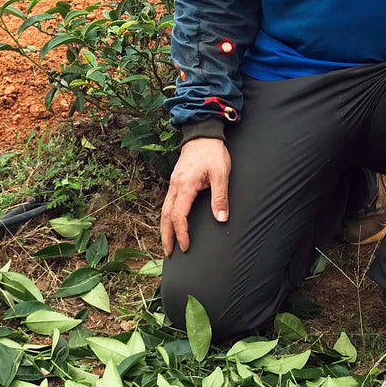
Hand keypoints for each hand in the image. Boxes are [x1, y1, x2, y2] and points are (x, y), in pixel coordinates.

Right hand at [161, 137, 230, 255]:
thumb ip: (220, 197)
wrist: (202, 134)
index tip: (186, 246)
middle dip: (166, 236)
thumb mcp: (221, 174)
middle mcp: (175, 186)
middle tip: (168, 253)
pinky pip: (167, 202)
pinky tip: (171, 223)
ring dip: (165, 227)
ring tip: (167, 242)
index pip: (179, 216)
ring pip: (164, 210)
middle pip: (165, 216)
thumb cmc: (212, 153)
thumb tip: (221, 218)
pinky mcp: (176, 181)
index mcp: (185, 186)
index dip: (182, 233)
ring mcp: (173, 183)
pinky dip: (167, 217)